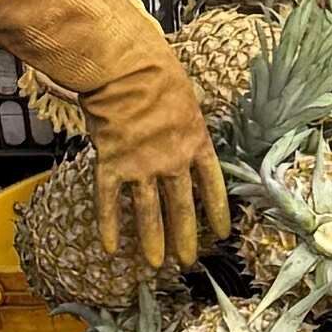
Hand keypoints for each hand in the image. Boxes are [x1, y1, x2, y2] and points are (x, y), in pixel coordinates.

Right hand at [0, 0, 227, 274]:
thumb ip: (187, 127)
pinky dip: (110, 225)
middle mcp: (173, 160)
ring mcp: (143, 165)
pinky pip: (110, 201)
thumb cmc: (155, 72)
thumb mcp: (187, 99)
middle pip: (182, 207)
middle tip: (187, 261)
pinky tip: (113, 247)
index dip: (217, 212)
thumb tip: (187, 138)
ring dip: (153, 241)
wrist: (125, 66)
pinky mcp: (113, 164)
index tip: (221, 234)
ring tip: (157, 265)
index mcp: (197, 143)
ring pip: (149, 212)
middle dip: (186, 238)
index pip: (212, 186)